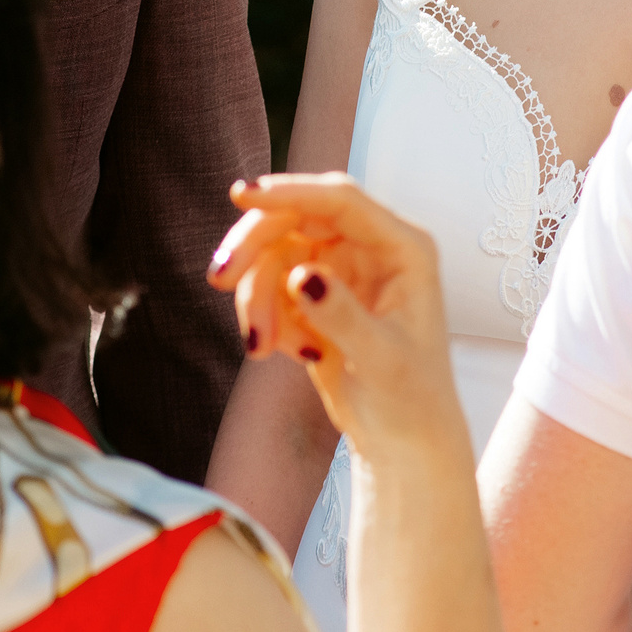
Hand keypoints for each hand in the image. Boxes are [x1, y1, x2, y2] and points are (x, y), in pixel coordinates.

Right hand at [207, 175, 462, 461]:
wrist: (401, 440)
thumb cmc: (411, 401)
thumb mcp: (381, 361)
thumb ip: (343, 316)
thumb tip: (304, 277)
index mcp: (403, 249)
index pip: (340, 200)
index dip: (291, 192)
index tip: (244, 196)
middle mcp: (371, 248)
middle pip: (295, 219)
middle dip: (255, 249)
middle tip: (220, 281)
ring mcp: (341, 266)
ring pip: (275, 252)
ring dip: (257, 297)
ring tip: (262, 348)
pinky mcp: (316, 290)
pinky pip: (271, 283)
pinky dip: (267, 316)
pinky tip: (287, 350)